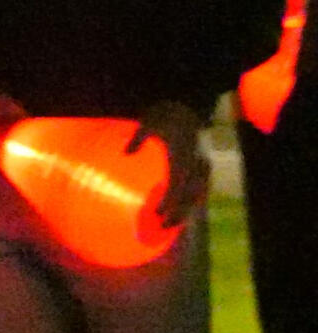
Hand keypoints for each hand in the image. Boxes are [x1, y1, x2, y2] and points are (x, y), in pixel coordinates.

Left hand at [140, 101, 213, 225]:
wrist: (188, 105)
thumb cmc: (165, 114)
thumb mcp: (149, 122)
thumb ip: (138, 138)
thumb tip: (126, 153)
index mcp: (181, 154)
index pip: (176, 184)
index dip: (167, 202)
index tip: (156, 213)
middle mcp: (195, 162)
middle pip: (189, 194)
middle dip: (178, 213)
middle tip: (163, 226)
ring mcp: (202, 164)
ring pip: (198, 193)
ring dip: (187, 210)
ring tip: (173, 223)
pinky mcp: (204, 164)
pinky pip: (202, 187)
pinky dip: (194, 200)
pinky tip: (185, 209)